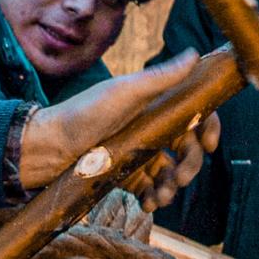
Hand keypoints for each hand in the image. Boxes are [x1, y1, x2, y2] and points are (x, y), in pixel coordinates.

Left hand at [18, 53, 220, 205]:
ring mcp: (138, 154)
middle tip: (180, 177)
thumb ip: (160, 78)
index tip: (210, 145)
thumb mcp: (124, 93)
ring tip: (162, 196)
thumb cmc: (84, 113)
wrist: (48, 147)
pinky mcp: (125, 175)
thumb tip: (195, 54)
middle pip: (188, 148)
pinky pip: (150, 189)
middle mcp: (151, 129)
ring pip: (171, 172)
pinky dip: (155, 198)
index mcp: (155, 106)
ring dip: (173, 186)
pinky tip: (149, 204)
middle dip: (191, 165)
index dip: (209, 128)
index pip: (195, 116)